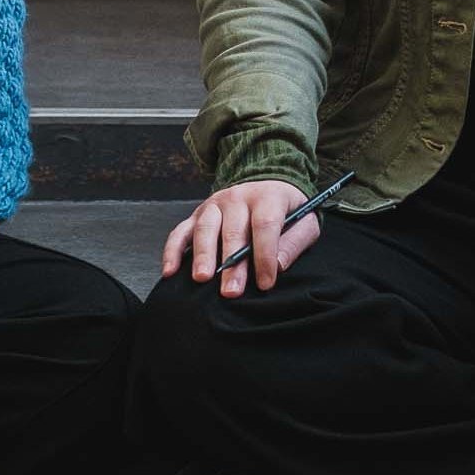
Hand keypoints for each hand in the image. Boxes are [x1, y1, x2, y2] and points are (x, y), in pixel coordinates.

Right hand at [160, 180, 320, 296]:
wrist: (268, 183)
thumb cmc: (287, 210)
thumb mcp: (305, 221)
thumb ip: (295, 242)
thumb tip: (279, 265)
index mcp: (268, 197)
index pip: (264, 225)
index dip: (264, 255)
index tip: (266, 282)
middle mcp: (237, 197)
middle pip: (233, 231)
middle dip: (232, 264)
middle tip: (232, 291)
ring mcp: (214, 204)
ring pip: (205, 228)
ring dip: (203, 255)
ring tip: (202, 278)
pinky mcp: (197, 214)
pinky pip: (181, 231)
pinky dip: (173, 250)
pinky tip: (170, 270)